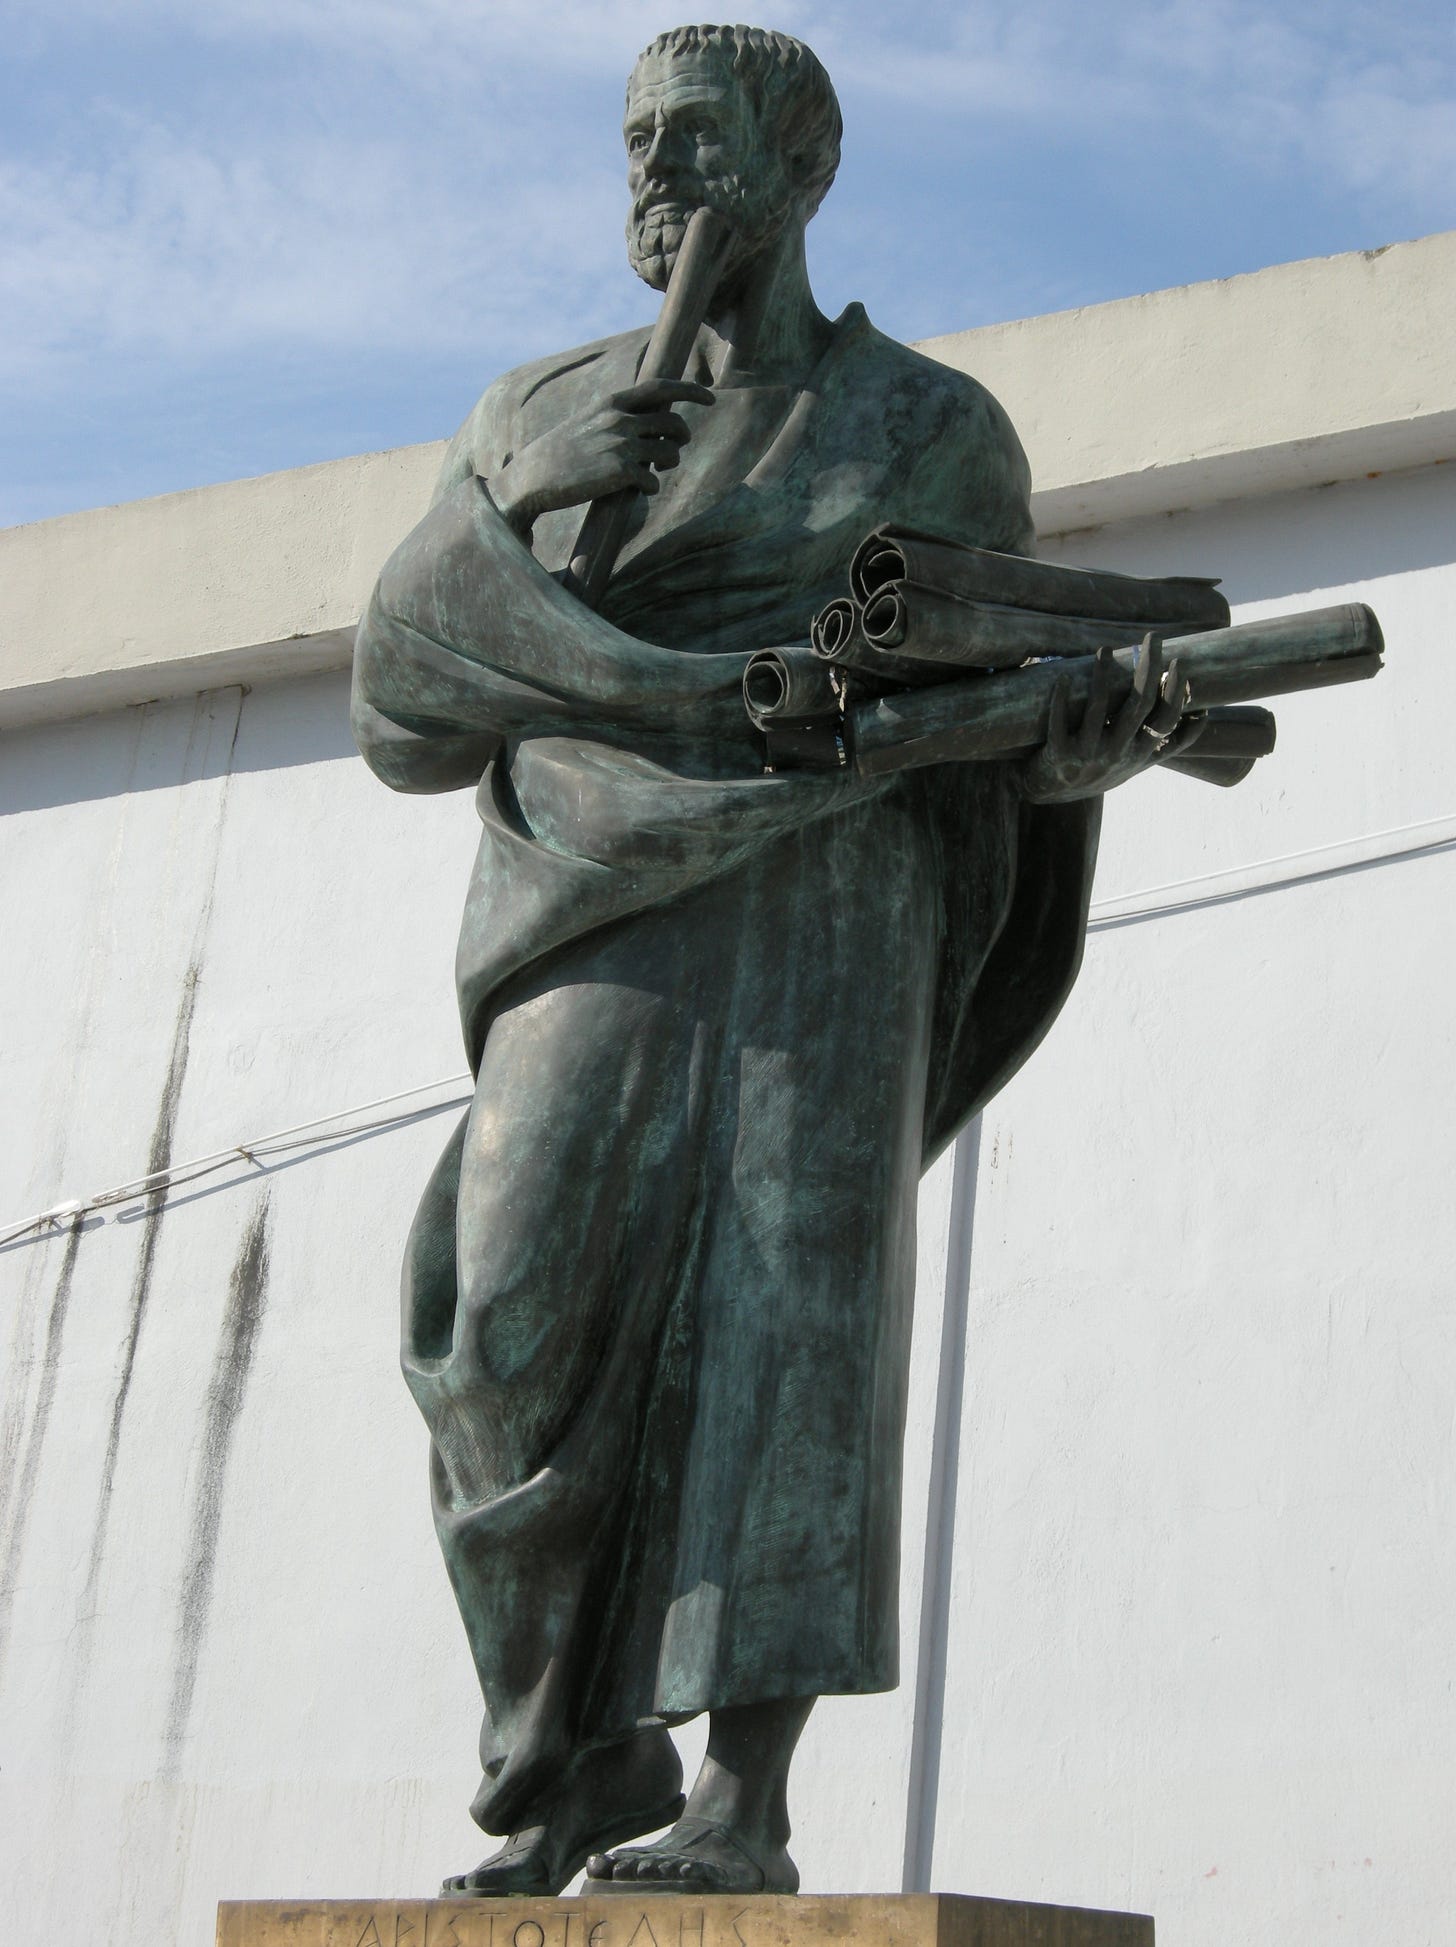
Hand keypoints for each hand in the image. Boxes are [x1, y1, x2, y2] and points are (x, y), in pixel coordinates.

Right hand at [485, 379, 713, 534]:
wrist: (532, 477)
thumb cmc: (559, 453)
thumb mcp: (587, 422)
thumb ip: (615, 417)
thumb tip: (647, 423)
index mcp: (611, 403)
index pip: (661, 388)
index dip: (690, 391)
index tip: (710, 396)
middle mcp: (619, 419)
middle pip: (673, 423)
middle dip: (681, 437)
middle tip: (672, 449)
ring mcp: (621, 445)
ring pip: (669, 452)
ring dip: (667, 464)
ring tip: (652, 471)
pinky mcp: (619, 472)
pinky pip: (653, 481)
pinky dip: (649, 488)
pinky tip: (635, 490)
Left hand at [1021, 633, 1203, 802]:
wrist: (1056, 794)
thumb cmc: (1104, 771)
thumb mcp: (1141, 762)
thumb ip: (1171, 743)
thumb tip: (1204, 714)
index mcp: (1139, 752)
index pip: (1166, 720)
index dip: (1175, 692)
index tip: (1178, 662)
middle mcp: (1117, 753)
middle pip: (1139, 705)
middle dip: (1148, 666)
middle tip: (1153, 637)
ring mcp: (1087, 754)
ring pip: (1098, 709)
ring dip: (1103, 675)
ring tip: (1105, 650)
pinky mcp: (1058, 754)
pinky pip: (1059, 723)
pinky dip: (1061, 699)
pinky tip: (1064, 677)